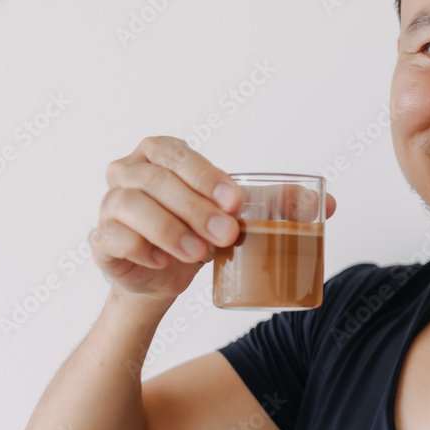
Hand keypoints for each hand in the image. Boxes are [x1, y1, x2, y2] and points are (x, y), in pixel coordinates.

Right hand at [91, 136, 336, 301]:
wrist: (165, 276)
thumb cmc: (200, 231)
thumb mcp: (237, 215)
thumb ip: (279, 204)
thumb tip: (328, 205)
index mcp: (161, 153)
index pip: (178, 154)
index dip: (207, 176)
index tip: (236, 203)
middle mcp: (129, 170)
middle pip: (156, 179)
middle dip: (195, 207)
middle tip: (227, 235)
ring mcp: (110, 203)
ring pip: (131, 205)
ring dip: (170, 229)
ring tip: (200, 253)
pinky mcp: (101, 238)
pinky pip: (113, 236)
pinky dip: (141, 248)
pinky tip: (165, 262)